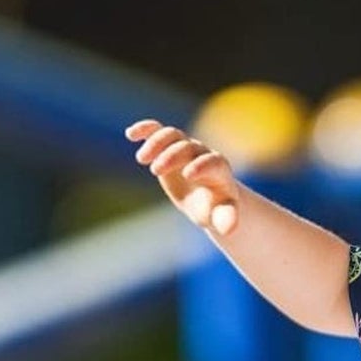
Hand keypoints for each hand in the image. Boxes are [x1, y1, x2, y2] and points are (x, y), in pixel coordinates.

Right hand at [126, 119, 240, 235]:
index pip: (212, 161)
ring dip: (156, 142)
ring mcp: (185, 148)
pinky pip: (157, 130)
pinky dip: (145, 129)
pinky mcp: (168, 146)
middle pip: (188, 147)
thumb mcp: (221, 216)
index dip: (201, 165)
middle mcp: (202, 154)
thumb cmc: (215, 209)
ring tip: (142, 160)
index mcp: (219, 169)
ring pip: (172, 135)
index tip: (188, 175)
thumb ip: (227, 220)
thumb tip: (229, 231)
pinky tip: (131, 134)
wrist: (207, 199)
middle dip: (172, 155)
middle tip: (156, 171)